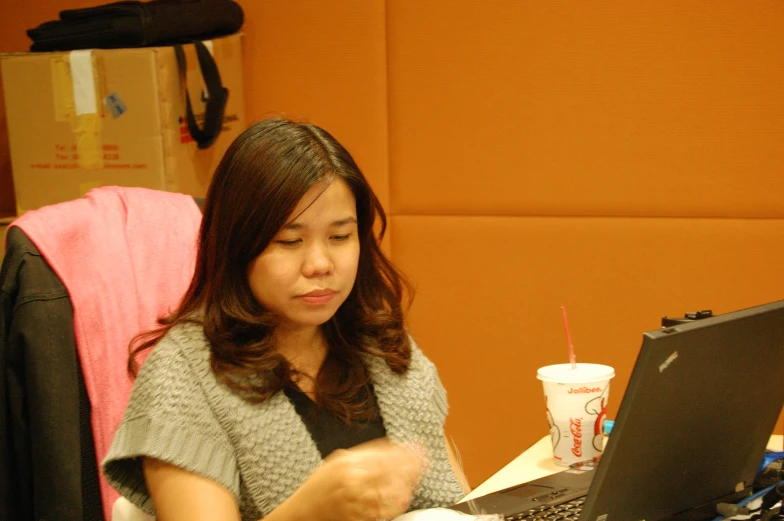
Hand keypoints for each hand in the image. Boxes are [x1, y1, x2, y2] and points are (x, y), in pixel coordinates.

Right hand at [287, 438, 427, 520]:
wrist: (303, 513)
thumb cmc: (320, 486)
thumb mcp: (337, 461)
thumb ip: (363, 454)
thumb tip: (392, 447)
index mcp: (348, 463)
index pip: (384, 454)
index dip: (405, 452)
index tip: (418, 450)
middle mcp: (353, 481)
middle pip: (391, 471)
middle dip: (412, 467)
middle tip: (424, 463)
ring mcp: (357, 501)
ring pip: (392, 492)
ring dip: (408, 485)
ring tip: (415, 479)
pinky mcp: (359, 518)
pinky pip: (386, 511)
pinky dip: (399, 503)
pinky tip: (405, 497)